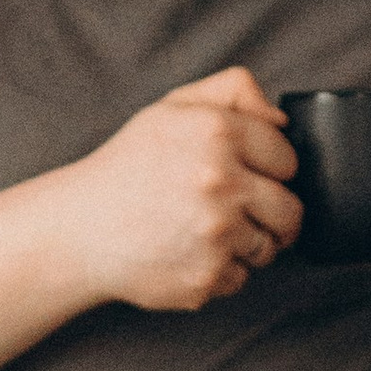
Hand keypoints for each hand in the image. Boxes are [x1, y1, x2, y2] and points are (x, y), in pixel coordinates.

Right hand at [62, 67, 300, 313]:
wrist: (79, 229)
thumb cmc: (128, 168)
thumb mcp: (172, 109)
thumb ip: (232, 92)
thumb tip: (281, 117)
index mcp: (216, 132)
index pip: (287, 158)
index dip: (271, 167)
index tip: (249, 173)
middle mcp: (221, 183)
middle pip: (291, 210)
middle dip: (270, 212)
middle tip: (238, 209)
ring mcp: (215, 235)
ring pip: (269, 248)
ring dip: (247, 243)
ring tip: (206, 230)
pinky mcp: (206, 277)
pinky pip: (241, 279)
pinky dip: (221, 271)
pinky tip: (188, 253)